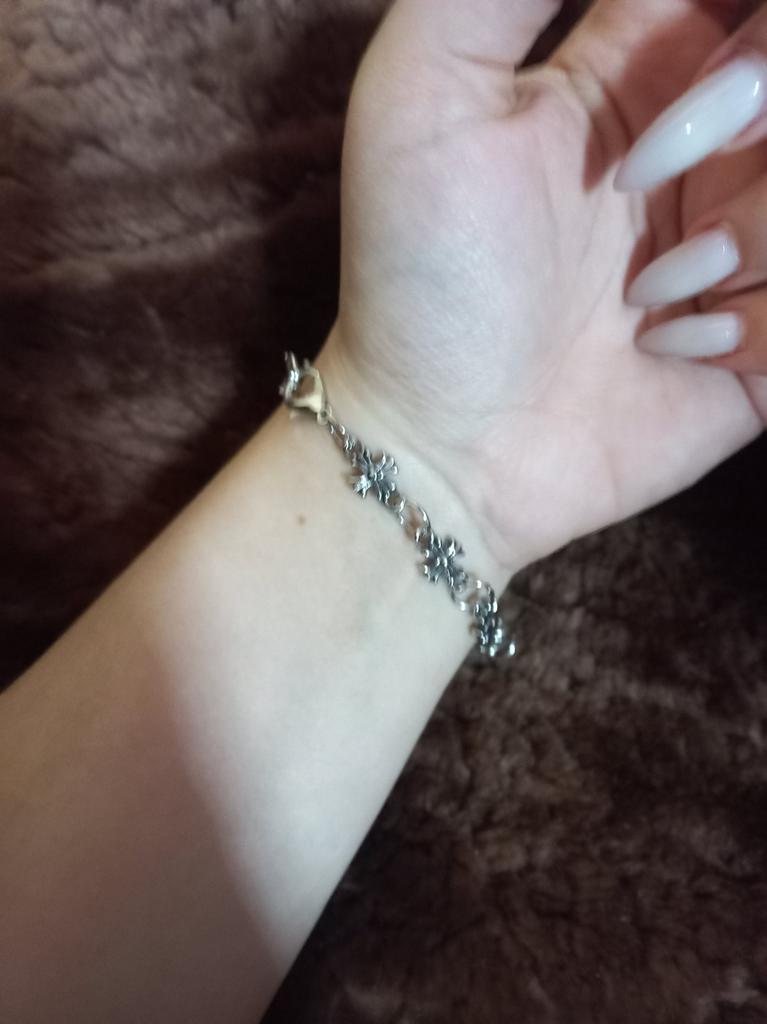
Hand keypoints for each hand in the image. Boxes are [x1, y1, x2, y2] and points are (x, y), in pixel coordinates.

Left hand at [319, 0, 763, 571]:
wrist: (443, 447)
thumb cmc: (420, 280)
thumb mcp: (423, 94)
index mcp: (634, 69)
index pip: (740, 2)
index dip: (742, 33)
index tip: (670, 117)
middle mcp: (702, 148)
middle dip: (746, 115)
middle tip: (642, 181)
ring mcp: (740, 245)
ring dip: (749, 231)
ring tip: (646, 296)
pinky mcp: (765, 343)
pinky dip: (760, 322)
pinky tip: (674, 352)